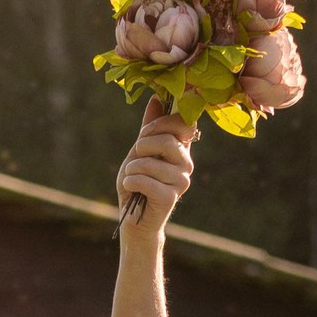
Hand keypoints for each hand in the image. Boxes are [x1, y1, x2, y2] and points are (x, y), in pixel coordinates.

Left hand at [117, 97, 195, 231]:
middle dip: (142, 145)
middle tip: (135, 156)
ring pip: (152, 162)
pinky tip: (131, 188)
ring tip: (131, 177)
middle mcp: (186, 163)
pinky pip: (145, 180)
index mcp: (181, 148)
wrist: (133, 219)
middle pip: (167, 140)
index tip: (145, 132)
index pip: (184, 122)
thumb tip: (156, 98)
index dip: (161, 122)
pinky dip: (130, 181)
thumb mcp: (139, 151)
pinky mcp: (170, 197)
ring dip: (132, 168)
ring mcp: (181, 181)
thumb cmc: (136, 182)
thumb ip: (149, 128)